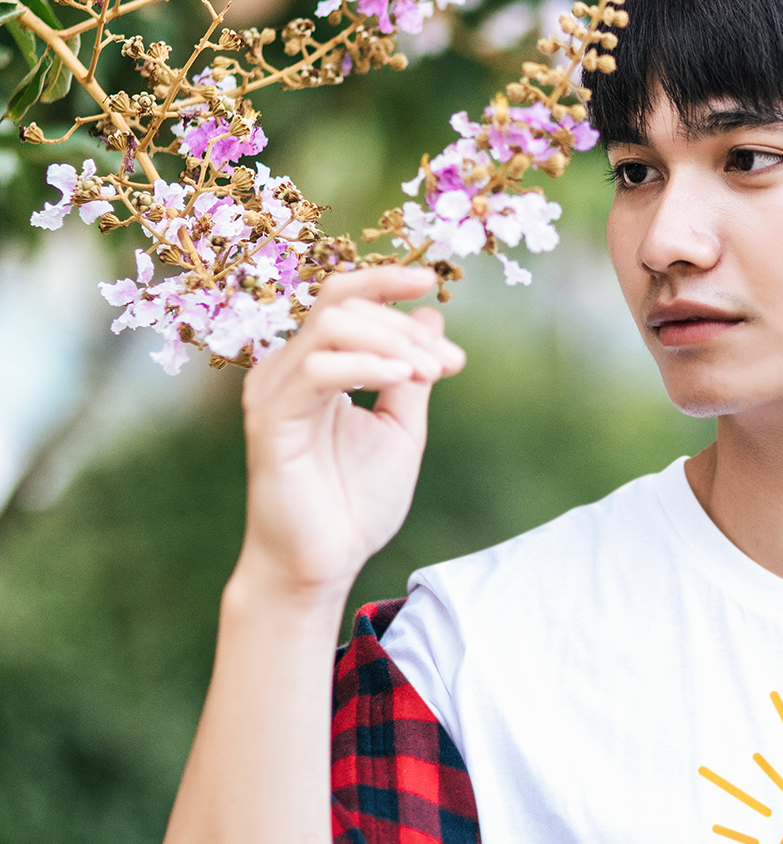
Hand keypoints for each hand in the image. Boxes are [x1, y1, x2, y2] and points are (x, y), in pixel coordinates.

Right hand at [233, 265, 465, 603]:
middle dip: (405, 326)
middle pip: (340, 304)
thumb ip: (411, 373)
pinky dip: (367, 366)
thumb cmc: (355, 502)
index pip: (341, 298)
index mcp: (313, 366)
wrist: (323, 564)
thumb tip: (430, 316)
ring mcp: (272, 393)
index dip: (384, 279)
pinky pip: (318, 371)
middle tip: (451, 363)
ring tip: (432, 373)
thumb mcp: (400, 427)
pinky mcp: (271, 422)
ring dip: (392, 342)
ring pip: (329, 327)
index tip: (433, 280)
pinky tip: (404, 380)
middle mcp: (285, 370)